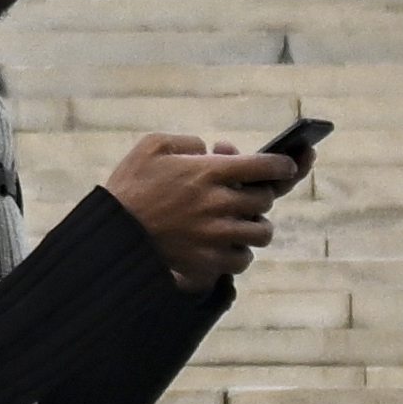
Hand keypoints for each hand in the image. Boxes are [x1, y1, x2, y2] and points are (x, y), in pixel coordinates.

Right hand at [108, 134, 298, 287]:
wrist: (114, 235)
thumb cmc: (131, 187)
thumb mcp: (151, 147)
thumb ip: (186, 142)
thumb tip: (211, 150)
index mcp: (209, 172)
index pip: (265, 165)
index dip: (284, 163)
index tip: (288, 164)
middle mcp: (219, 203)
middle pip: (266, 199)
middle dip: (261, 194)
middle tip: (249, 195)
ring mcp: (217, 235)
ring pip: (262, 232)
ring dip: (255, 225)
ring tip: (242, 222)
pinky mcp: (210, 261)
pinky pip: (244, 258)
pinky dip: (240, 252)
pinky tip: (226, 245)